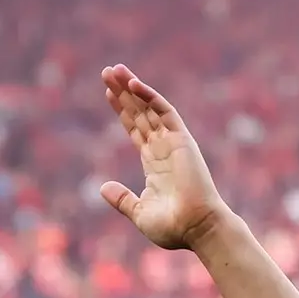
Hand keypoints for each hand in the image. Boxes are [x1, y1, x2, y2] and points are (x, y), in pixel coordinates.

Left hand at [97, 64, 230, 250]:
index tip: (109, 93)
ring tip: (115, 70)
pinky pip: (165, 111)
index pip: (135, 130)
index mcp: (154, 164)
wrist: (196, 228)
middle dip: (123, 93)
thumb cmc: (172, 227)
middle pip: (139, 113)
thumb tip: (102, 188)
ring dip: (132, 88)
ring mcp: (173, 142)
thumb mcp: (139, 212)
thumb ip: (122, 199)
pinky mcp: (182, 140)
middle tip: (108, 71)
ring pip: (149, 107)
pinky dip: (150, 96)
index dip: (122, 111)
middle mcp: (163, 149)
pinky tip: (133, 84)